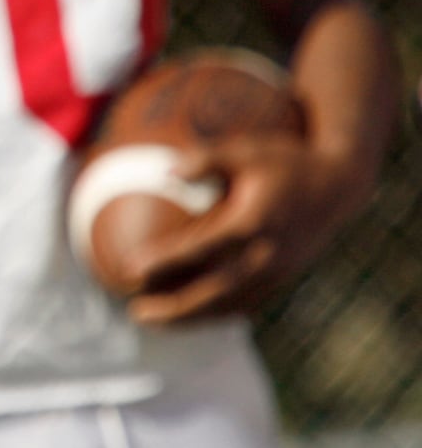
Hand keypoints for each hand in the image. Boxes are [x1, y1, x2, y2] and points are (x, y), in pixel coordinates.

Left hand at [121, 130, 349, 324]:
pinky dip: (217, 314)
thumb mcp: (245, 150)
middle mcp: (267, 255)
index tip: (132, 268)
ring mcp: (279, 272)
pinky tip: (190, 315)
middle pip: (214, 292)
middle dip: (175, 308)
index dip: (166, 260)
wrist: (337, 185)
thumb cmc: (283, 162)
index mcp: (253, 223)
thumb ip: (205, 158)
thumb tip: (166, 171)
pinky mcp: (285, 279)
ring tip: (155, 320)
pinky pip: (247, 304)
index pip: (201, 248)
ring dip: (192, 318)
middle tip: (135, 313)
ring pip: (230, 306)